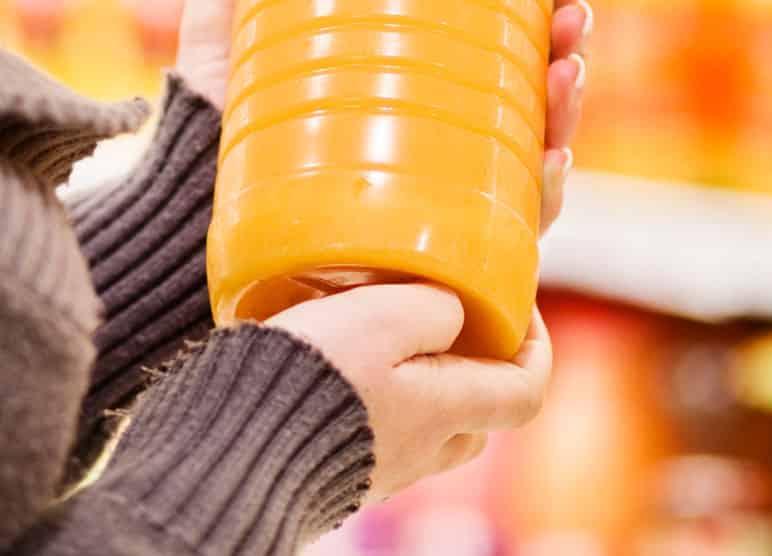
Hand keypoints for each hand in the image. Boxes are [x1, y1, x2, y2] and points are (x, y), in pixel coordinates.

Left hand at [177, 0, 592, 234]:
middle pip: (527, 83)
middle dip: (565, 41)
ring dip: (568, 106)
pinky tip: (552, 163)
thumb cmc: (209, 116)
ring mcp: (434, 186)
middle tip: (571, 4)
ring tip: (567, 67)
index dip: (541, 0)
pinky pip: (502, 225)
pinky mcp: (423, 238)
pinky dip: (541, 194)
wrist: (179, 214)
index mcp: (407, 74)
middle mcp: (433, 129)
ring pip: (531, 146)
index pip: (495, 34)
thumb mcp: (225, 20)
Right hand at [269, 284, 551, 502]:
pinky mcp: (339, 469)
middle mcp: (421, 450)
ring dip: (426, 381)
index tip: (518, 303)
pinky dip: (381, 396)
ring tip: (391, 328)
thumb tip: (454, 311)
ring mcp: (380, 467)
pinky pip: (381, 431)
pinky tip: (344, 361)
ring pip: (431, 426)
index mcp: (444, 410)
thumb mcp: (383, 314)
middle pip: (480, 414)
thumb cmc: (313, 375)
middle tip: (454, 311)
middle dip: (481, 363)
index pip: (527, 392)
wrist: (234, 442)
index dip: (538, 345)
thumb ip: (435, 305)